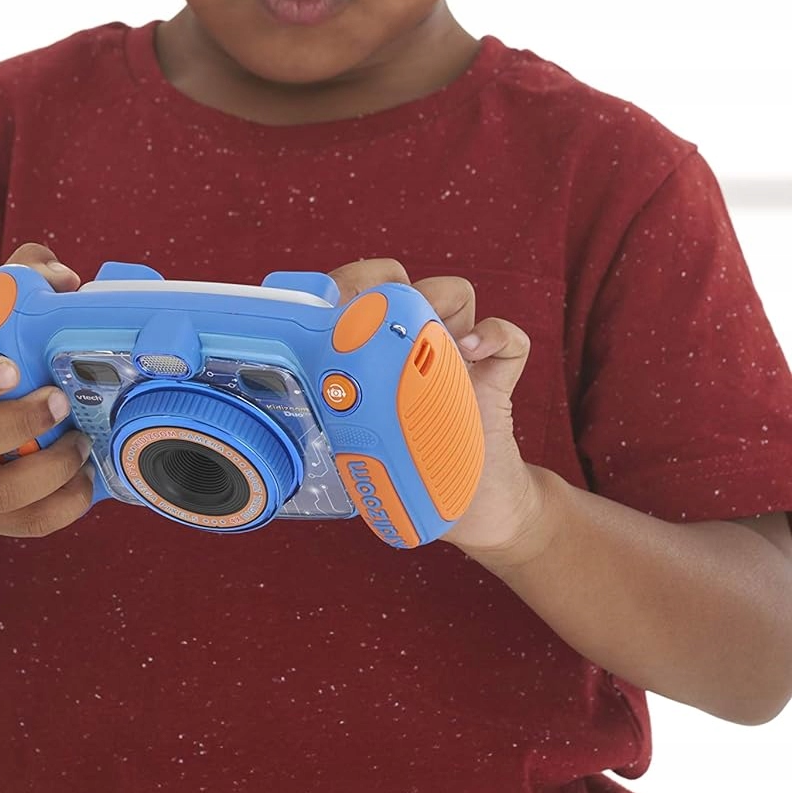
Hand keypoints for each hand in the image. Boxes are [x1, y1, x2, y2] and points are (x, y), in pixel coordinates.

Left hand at [326, 257, 546, 556]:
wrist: (474, 512)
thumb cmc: (410, 475)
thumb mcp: (362, 445)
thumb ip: (335, 414)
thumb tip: (283, 399)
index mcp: (377, 357)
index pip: (357, 299)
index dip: (341, 286)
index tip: (326, 300)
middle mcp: (414, 347)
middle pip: (402, 282)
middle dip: (385, 280)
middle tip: (372, 305)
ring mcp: (458, 357)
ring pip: (456, 294)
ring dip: (440, 299)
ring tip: (424, 332)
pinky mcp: (497, 377)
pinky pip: (509, 340)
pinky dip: (493, 335)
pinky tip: (471, 352)